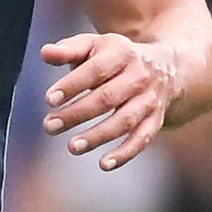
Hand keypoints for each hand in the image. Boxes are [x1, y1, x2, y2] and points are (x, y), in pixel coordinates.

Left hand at [42, 31, 183, 167]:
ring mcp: (149, 100)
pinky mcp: (156, 120)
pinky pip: (142, 139)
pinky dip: (125, 154)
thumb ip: (69, 50)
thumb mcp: (95, 46)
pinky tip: (104, 164)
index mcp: (122, 53)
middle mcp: (139, 76)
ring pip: (124, 120)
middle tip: (50, 126)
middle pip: (108, 97)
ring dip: (98, 136)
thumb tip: (45, 53)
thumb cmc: (116, 57)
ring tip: (72, 146)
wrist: (166, 67)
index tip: (49, 99)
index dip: (72, 85)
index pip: (96, 70)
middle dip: (77, 113)